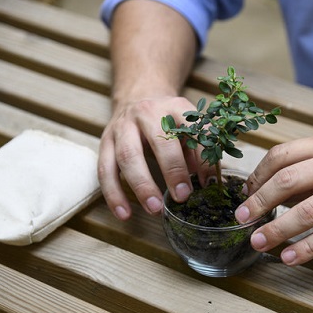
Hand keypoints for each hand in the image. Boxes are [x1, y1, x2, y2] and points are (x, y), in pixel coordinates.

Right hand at [98, 96, 208, 219]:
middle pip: (159, 141)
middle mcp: (147, 113)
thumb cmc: (168, 122)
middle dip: (172, 170)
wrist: (136, 98)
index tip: (207, 184)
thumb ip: (198, 151)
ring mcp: (122, 126)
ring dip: (142, 186)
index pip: (193, 130)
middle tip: (182, 197)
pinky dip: (114, 194)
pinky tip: (124, 214)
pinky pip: (105, 170)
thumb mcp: (187, 128)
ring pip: (128, 156)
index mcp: (175, 107)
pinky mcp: (104, 141)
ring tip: (155, 209)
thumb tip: (208, 182)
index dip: (202, 157)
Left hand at [234, 133, 312, 264]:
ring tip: (259, 242)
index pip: (282, 155)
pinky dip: (306, 248)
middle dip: (259, 202)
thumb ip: (306, 174)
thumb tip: (266, 194)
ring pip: (307, 211)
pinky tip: (290, 257)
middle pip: (287, 180)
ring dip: (277, 229)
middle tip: (242, 219)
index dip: (258, 177)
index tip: (245, 195)